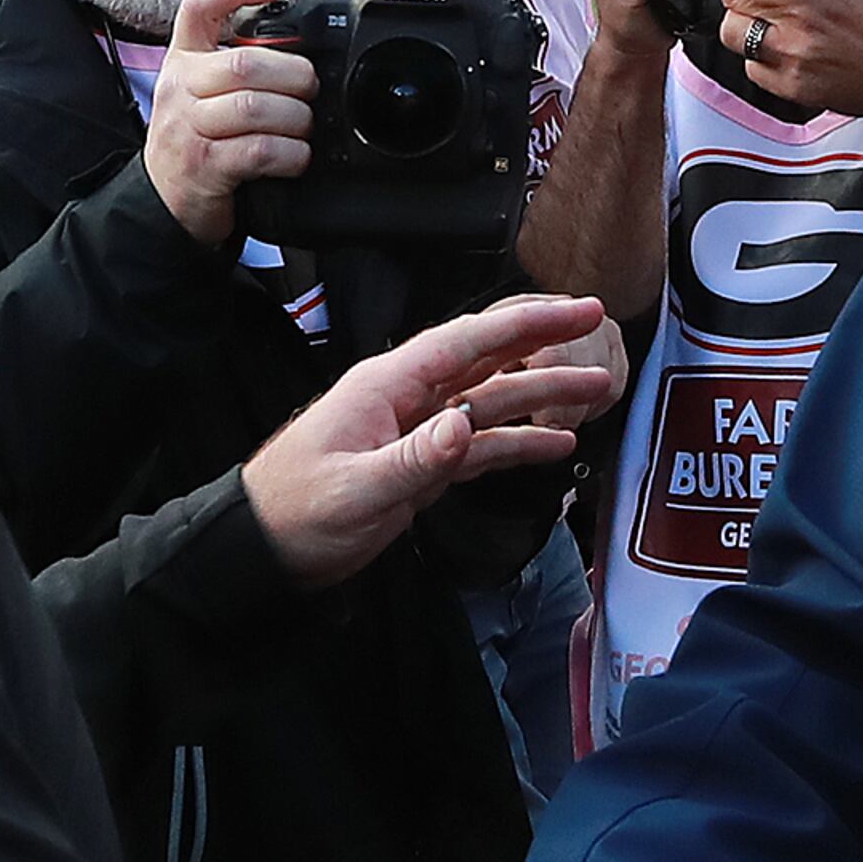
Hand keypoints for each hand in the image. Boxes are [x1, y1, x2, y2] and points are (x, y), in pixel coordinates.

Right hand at [142, 0, 318, 246]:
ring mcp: (186, 128)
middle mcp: (178, 87)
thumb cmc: (200, 143)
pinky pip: (257, 150)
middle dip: (293, 75)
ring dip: (295, 117)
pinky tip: (296, 157)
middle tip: (310, 89)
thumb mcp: (206, 94)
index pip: (198, 6)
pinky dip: (289, 153)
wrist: (165, 205)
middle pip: (244, 63)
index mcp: (183, 59)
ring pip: (253, 107)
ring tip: (305, 127)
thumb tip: (301, 48)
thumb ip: (240, 66)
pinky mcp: (202, 166)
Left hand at [244, 296, 609, 587]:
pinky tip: (556, 445)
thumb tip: (465, 424)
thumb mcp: (356, 490)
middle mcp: (405, 397)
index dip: (525, 322)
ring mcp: (415, 430)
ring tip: (598, 389)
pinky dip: (516, 443)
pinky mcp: (419, 464)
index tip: (576, 310)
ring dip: (541, 394)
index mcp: (386, 386)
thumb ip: (414, 458)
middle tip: (600, 326)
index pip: (467, 341)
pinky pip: (479, 446)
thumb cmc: (295, 513)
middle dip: (544, 343)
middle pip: (486, 360)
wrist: (262, 551)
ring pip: (490, 401)